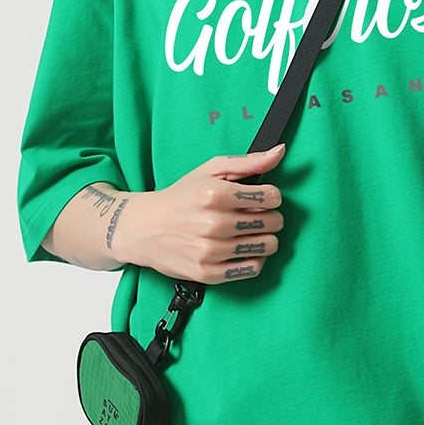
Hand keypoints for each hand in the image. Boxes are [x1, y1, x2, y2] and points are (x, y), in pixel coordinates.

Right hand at [115, 143, 286, 284]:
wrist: (144, 228)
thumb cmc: (181, 197)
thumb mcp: (211, 170)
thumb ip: (248, 162)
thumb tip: (279, 151)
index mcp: (215, 194)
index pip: (271, 197)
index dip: (270, 196)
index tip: (260, 198)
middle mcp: (214, 223)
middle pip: (272, 222)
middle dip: (270, 217)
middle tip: (255, 216)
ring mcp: (211, 250)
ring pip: (267, 246)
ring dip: (264, 238)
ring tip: (249, 233)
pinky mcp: (208, 273)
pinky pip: (252, 268)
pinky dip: (254, 259)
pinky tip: (243, 249)